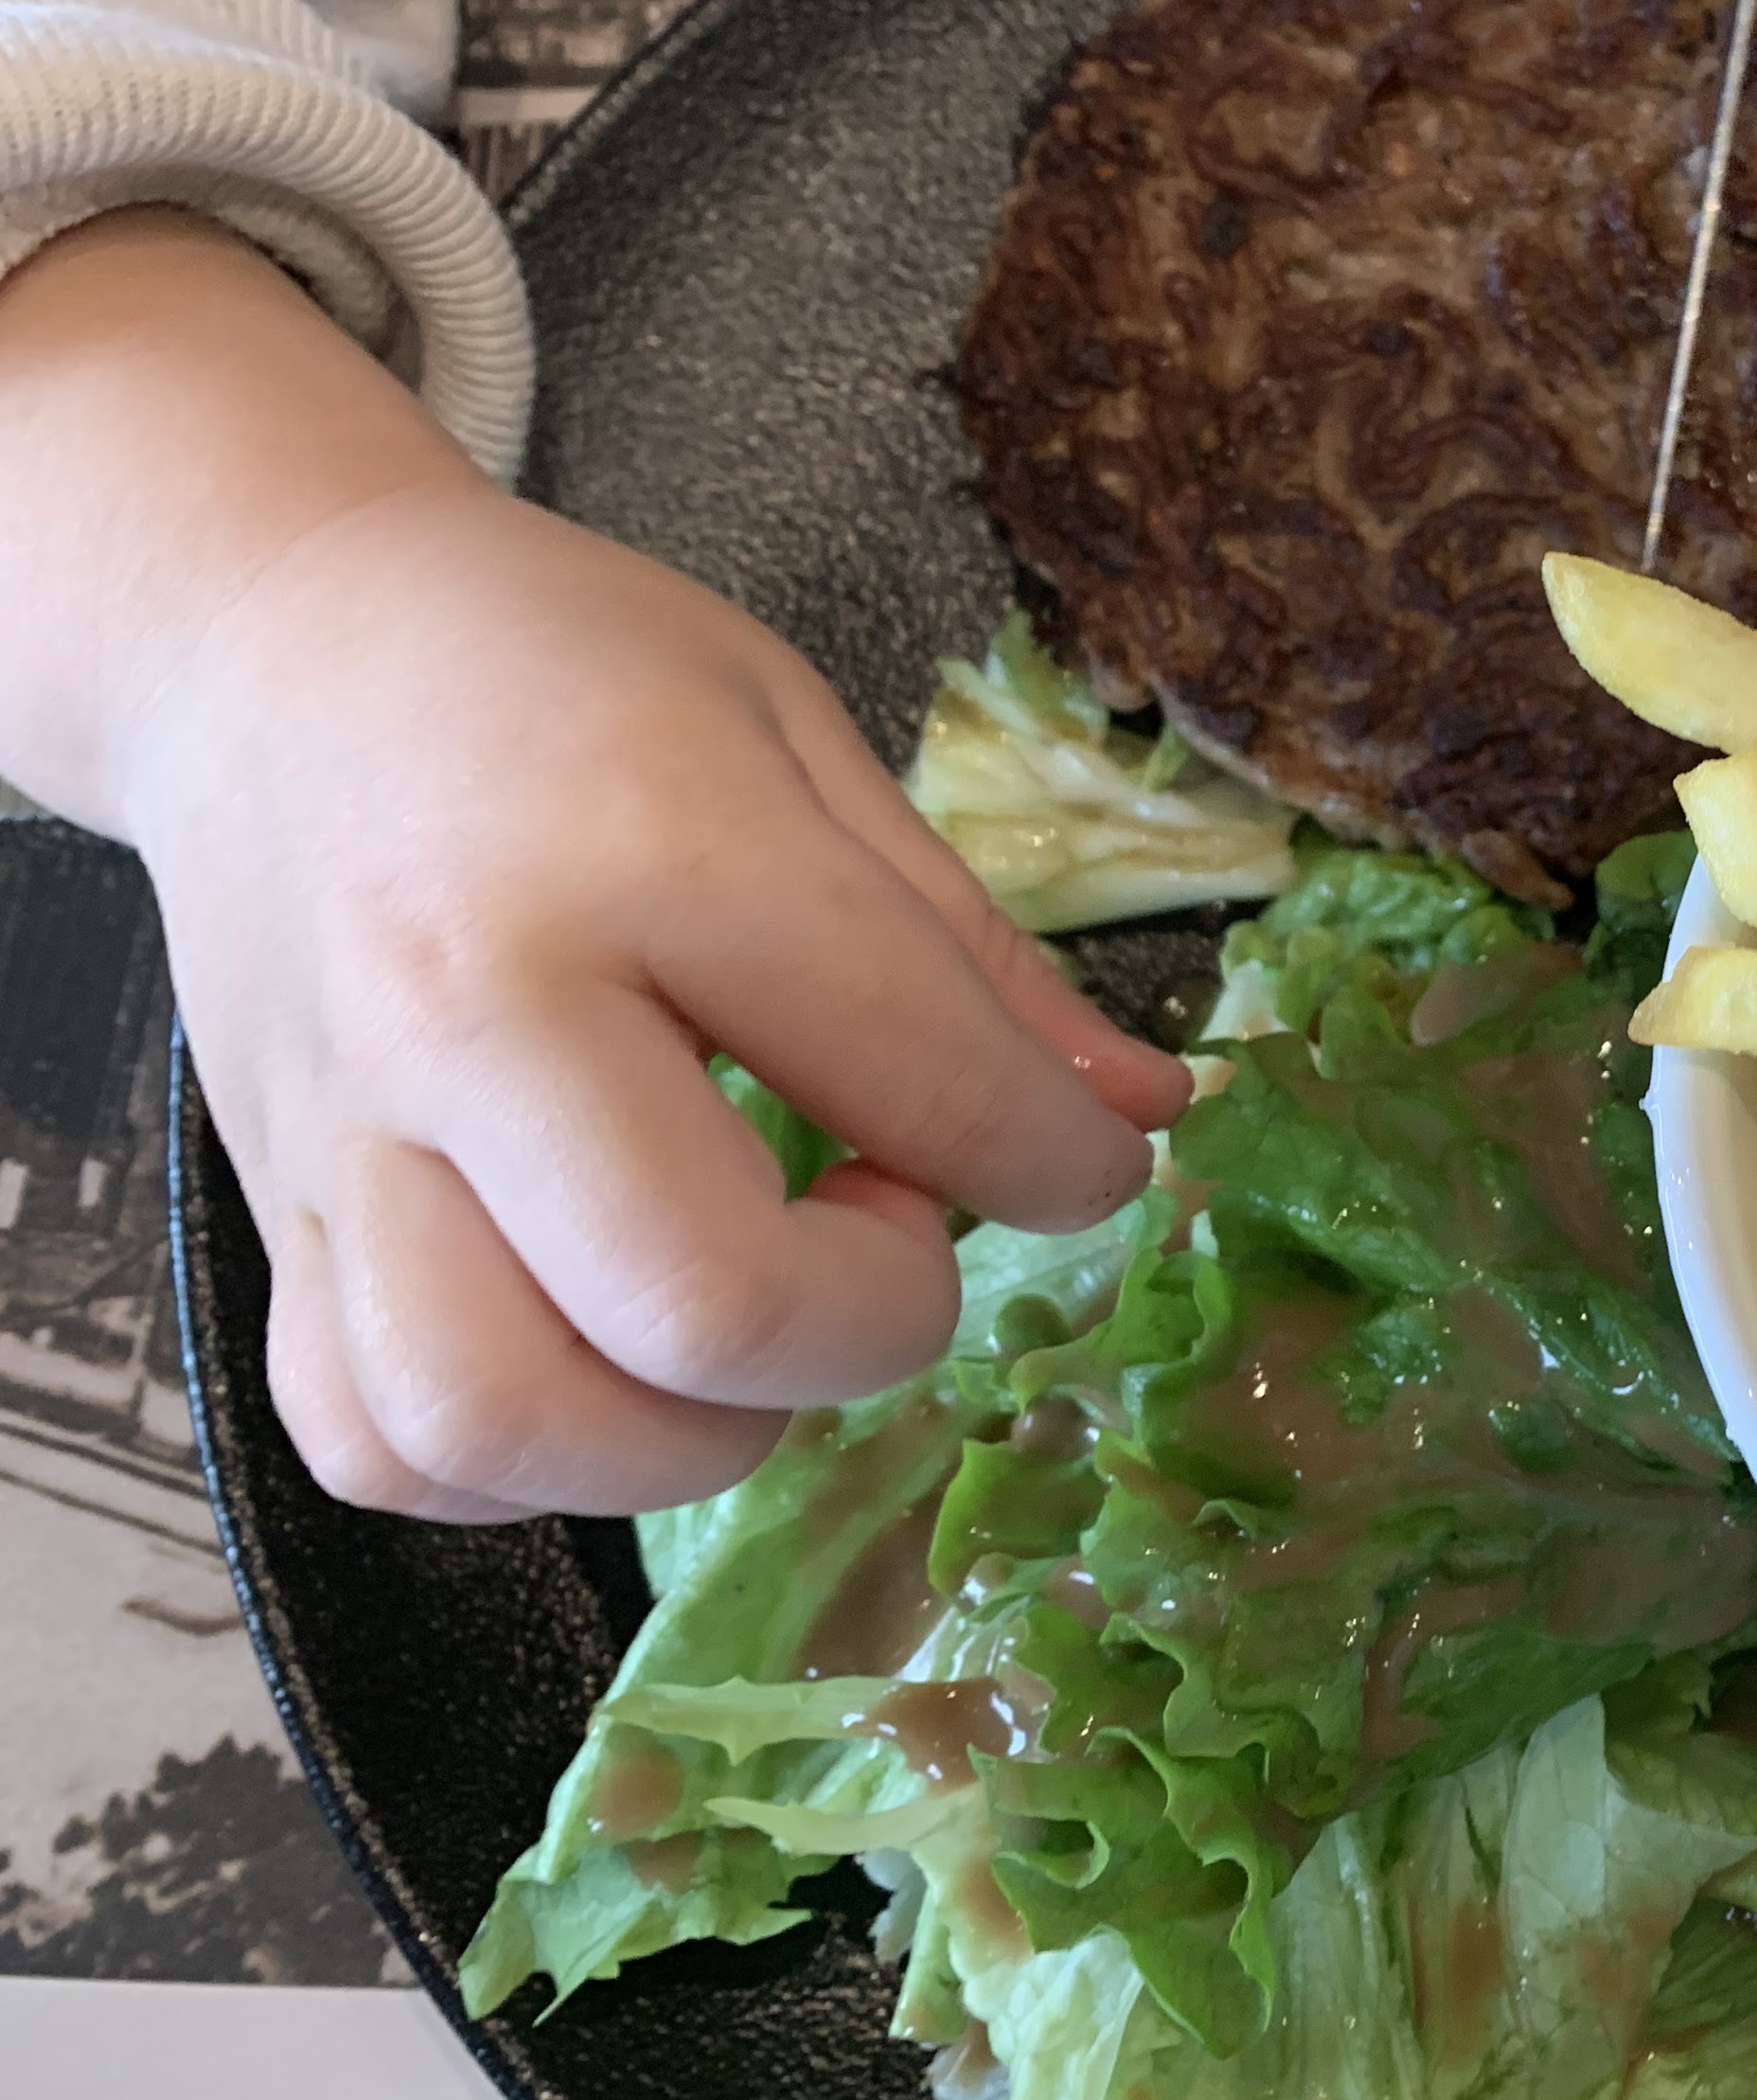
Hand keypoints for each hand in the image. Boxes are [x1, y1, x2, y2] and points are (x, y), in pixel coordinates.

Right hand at [0, 212, 1190, 1521]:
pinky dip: (524, 1459)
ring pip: (507, 1419)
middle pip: (703, 1304)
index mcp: (649, 845)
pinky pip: (379, 1441)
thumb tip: (1147, 1110)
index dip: (1062, 1163)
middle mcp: (474, 1008)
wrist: (266, 641)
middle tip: (896, 1228)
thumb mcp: (802, 738)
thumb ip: (974, 954)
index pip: (917, 1076)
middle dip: (873, 1325)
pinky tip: (609, 1356)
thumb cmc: (558, 670)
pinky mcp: (271, 1220)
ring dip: (693, 1432)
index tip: (1082, 1166)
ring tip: (756, 1315)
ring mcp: (345, 1133)